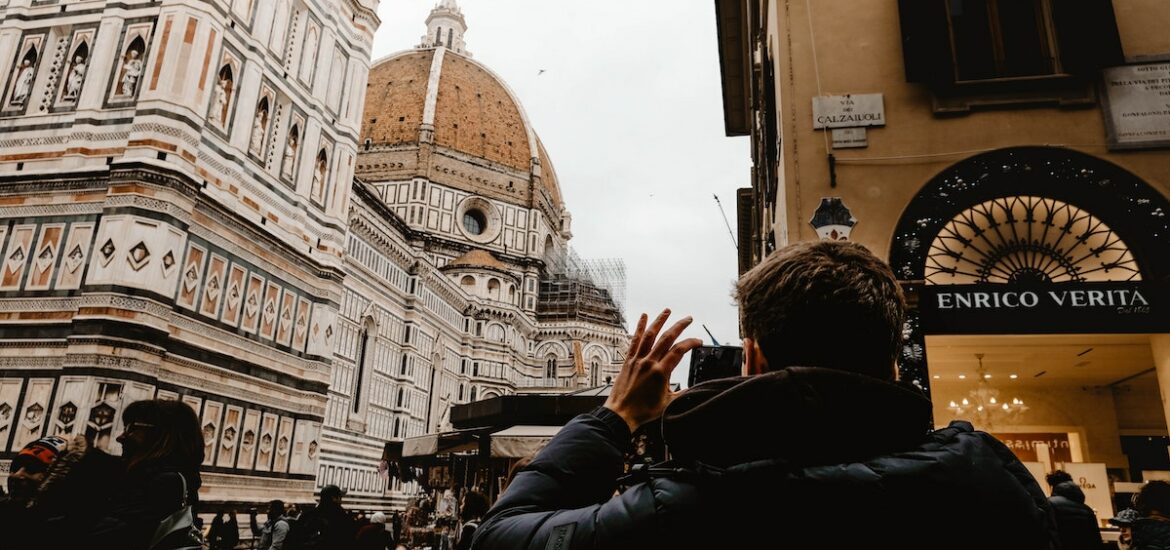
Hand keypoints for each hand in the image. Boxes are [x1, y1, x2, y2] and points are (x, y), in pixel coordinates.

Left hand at [604, 309, 702, 431]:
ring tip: (667, 311)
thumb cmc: (643, 411)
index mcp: (660, 372)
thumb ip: (682, 394)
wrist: (621, 413)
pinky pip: (634, 341)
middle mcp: (649, 362)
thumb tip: (696, 388)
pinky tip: (643, 317)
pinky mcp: (628, 361)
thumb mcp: (668, 403)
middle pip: (666, 338)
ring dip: (659, 321)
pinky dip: (639, 328)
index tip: (698, 341)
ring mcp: (637, 360)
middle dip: (679, 326)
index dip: (690, 343)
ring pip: (650, 335)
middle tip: (689, 319)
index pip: (679, 351)